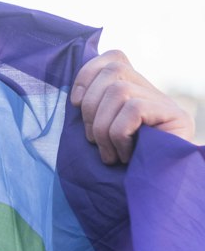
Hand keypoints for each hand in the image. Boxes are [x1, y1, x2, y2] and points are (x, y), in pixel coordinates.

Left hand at [70, 51, 194, 165]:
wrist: (154, 193)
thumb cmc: (120, 171)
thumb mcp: (99, 136)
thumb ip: (93, 112)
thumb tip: (76, 97)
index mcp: (133, 92)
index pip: (113, 58)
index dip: (88, 73)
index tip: (75, 102)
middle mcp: (152, 92)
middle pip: (112, 71)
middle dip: (91, 107)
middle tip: (95, 141)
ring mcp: (165, 103)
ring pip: (118, 92)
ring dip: (103, 128)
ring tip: (109, 155)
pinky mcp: (176, 116)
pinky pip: (133, 110)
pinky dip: (120, 136)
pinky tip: (126, 156)